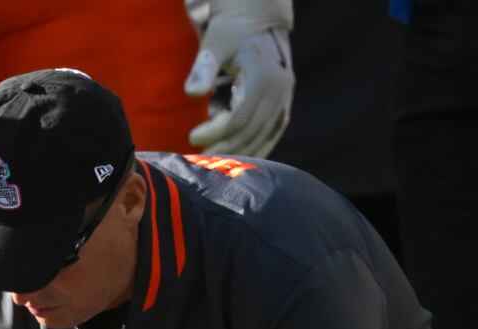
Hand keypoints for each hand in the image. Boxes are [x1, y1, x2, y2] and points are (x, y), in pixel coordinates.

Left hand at [183, 0, 294, 157]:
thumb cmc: (231, 30)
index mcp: (263, 76)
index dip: (216, 132)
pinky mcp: (285, 102)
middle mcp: (280, 89)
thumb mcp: (214, 43)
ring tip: (214, 160)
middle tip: (200, 156)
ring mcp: (286, 97)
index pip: (239, 117)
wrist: (257, 19)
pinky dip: (258, 147)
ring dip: (240, 152)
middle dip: (225, 147)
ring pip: (264, 135)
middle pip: (252, 131)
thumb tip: (192, 93)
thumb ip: (203, 68)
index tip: (193, 137)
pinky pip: (273, 131)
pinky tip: (240, 157)